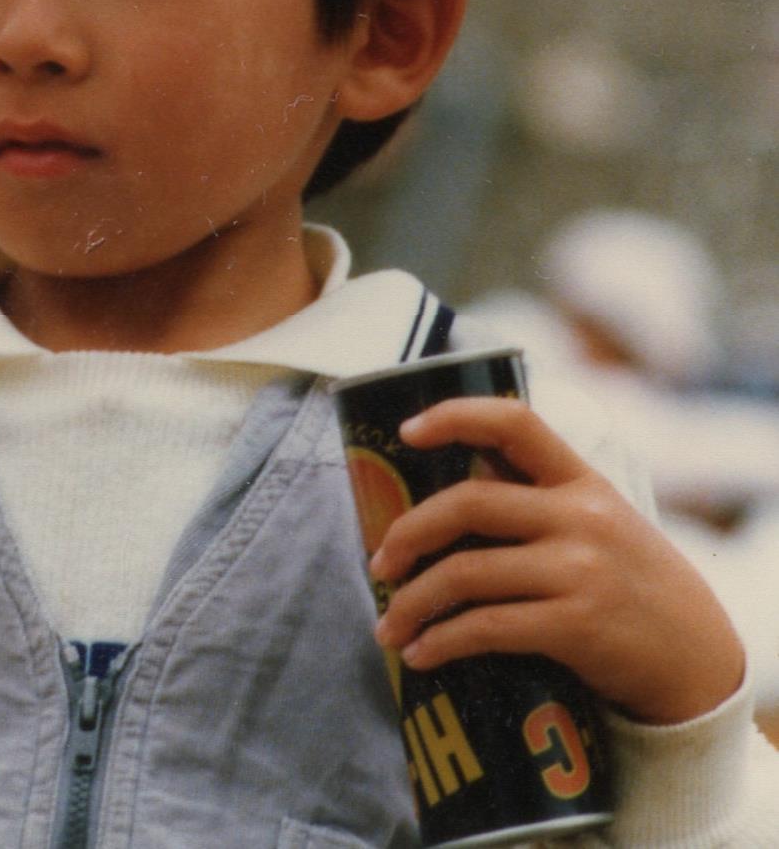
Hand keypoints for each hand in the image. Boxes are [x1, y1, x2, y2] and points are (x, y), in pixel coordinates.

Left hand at [368, 396, 744, 725]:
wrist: (698, 659)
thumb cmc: (628, 581)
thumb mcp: (599, 520)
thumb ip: (537, 498)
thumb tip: (443, 490)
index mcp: (581, 480)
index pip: (515, 422)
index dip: (456, 416)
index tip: (407, 431)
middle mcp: (580, 517)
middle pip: (468, 504)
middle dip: (408, 533)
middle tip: (378, 564)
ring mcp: (579, 571)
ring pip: (465, 572)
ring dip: (413, 602)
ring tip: (388, 626)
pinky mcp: (576, 626)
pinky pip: (486, 627)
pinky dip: (442, 642)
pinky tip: (421, 653)